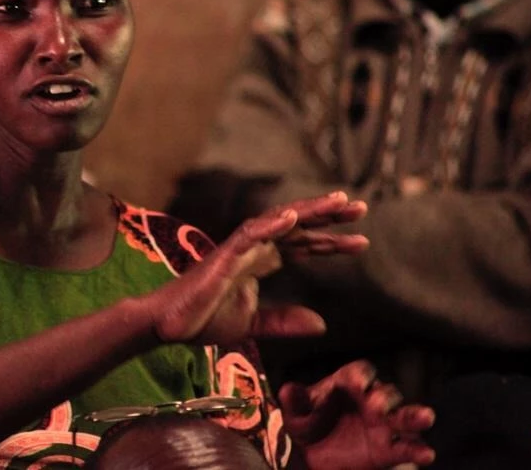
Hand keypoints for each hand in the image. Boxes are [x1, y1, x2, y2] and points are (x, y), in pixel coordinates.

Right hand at [150, 192, 367, 344]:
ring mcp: (237, 249)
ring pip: (277, 222)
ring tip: (338, 203)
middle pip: (295, 226)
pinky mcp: (222, 257)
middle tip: (362, 208)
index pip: (301, 245)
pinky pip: (249, 235)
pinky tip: (293, 217)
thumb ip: (283, 321)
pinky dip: (270, 225)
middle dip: (328, 216)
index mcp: (259, 262)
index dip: (330, 242)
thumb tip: (321, 324)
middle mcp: (252, 249)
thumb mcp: (252, 325)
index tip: (362, 242)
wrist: (168, 326)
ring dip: (308, 211)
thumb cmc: (202, 320)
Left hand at [280, 360, 435, 468]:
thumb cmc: (305, 424)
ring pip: (405, 417)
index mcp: (348, 384)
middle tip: (376, 406)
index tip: (357, 382)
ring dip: (415, 415)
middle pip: (386, 392)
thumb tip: (288, 389)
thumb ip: (294, 401)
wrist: (309, 457)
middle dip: (384, 397)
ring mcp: (383, 425)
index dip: (361, 375)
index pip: (361, 372)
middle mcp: (370, 401)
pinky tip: (425, 453)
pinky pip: (408, 448)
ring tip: (425, 416)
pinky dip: (418, 450)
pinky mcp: (389, 451)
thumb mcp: (295, 412)